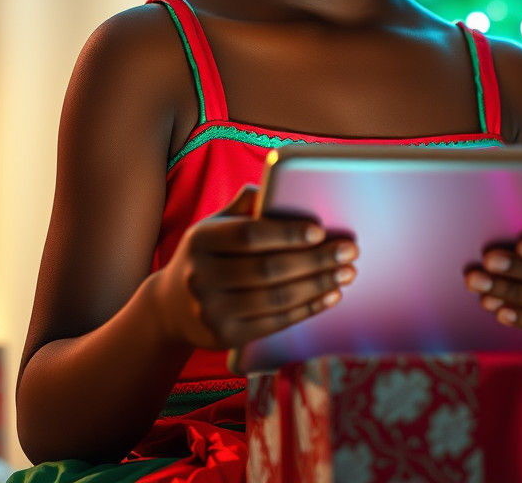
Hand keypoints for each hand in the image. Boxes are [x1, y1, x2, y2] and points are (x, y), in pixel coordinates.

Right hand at [152, 184, 357, 350]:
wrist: (171, 307)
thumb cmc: (208, 255)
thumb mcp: (215, 224)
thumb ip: (245, 204)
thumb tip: (278, 183)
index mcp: (201, 241)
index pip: (250, 235)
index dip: (287, 233)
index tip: (320, 230)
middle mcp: (202, 277)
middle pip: (269, 269)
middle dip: (316, 260)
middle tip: (350, 251)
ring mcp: (212, 312)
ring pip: (276, 298)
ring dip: (318, 285)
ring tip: (347, 273)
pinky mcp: (226, 338)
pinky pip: (275, 323)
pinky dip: (307, 309)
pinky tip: (330, 297)